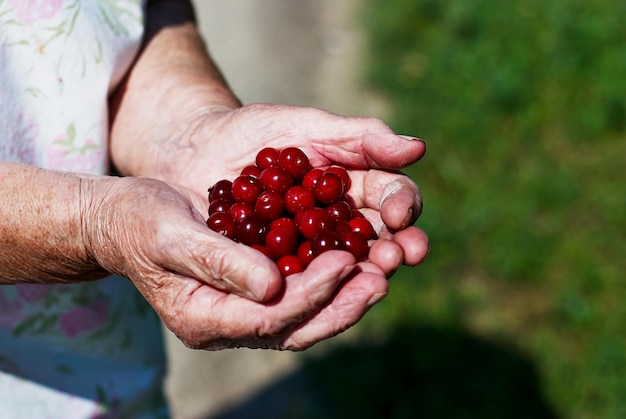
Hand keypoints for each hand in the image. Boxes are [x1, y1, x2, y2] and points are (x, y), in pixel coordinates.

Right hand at [83, 176, 392, 349]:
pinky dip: (328, 282)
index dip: (311, 292)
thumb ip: (217, 261)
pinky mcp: (252, 292)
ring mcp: (240, 311)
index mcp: (202, 317)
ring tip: (380, 273)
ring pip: (302, 317)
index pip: (268, 316)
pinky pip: (297, 296)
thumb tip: (272, 287)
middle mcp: (226, 323)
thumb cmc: (138, 222)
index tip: (346, 263)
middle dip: (341, 305)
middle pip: (294, 327)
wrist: (124, 221)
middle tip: (381, 279)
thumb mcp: (169, 233)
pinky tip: (355, 260)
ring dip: (343, 298)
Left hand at [163, 103, 428, 274]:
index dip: (402, 205)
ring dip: (361, 276)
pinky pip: (298, 285)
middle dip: (392, 249)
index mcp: (355, 187)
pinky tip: (316, 291)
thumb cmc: (251, 133)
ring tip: (372, 278)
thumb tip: (418, 148)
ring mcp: (309, 253)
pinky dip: (310, 289)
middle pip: (378, 241)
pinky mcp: (277, 275)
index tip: (400, 214)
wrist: (193, 152)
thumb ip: (358, 137)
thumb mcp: (303, 127)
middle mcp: (340, 224)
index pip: (392, 197)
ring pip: (343, 269)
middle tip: (396, 256)